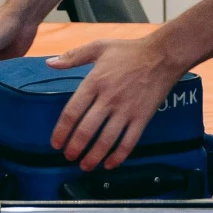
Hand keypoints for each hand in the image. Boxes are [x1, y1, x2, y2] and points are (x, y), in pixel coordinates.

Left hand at [47, 35, 183, 170]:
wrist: (162, 55)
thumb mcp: (98, 47)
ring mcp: (126, 110)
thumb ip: (72, 56)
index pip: (72, 111)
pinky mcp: (142, 117)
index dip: (61, 131)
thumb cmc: (129, 50)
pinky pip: (129, 142)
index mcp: (95, 81)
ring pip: (106, 140)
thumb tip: (50, 63)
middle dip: (75, 148)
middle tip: (69, 157)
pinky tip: (109, 164)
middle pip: (86, 130)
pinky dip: (118, 156)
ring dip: (93, 157)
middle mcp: (109, 98)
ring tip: (85, 165)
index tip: (56, 143)